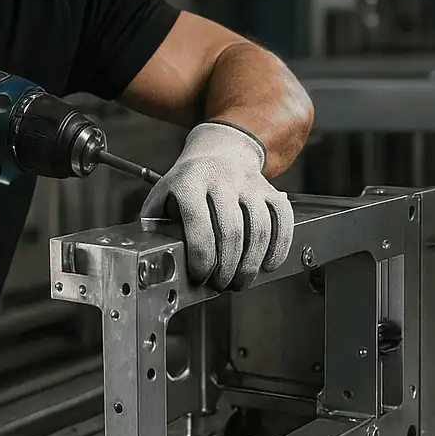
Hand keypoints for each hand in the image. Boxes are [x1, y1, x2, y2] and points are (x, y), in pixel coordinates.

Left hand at [140, 122, 292, 289]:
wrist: (220, 151)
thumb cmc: (188, 182)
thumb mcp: (163, 194)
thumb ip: (155, 222)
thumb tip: (153, 252)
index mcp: (190, 181)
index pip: (197, 222)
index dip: (201, 256)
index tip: (200, 276)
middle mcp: (221, 179)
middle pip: (231, 230)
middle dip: (227, 266)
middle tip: (221, 284)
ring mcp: (249, 183)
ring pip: (259, 227)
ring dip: (251, 262)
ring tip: (241, 280)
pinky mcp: (270, 189)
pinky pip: (282, 218)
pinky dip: (279, 245)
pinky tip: (269, 263)